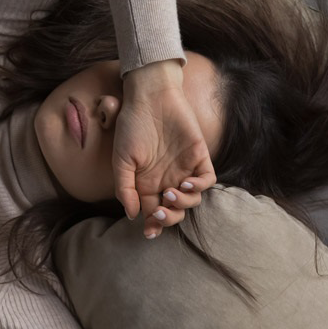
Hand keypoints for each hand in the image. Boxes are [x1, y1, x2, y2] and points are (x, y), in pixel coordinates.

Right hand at [112, 59, 216, 238]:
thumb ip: (125, 188)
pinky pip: (207, 180)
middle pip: (174, 210)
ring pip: (192, 200)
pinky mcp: (199, 157)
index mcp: (148, 183)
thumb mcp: (120, 159)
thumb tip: (131, 215)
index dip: (153, 225)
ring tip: (169, 194)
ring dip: (182, 204)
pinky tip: (185, 183)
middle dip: (168, 218)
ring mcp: (184, 169)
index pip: (153, 212)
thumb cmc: (132, 125)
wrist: (150, 97)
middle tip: (159, 212)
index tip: (149, 232)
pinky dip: (199, 187)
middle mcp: (167, 179)